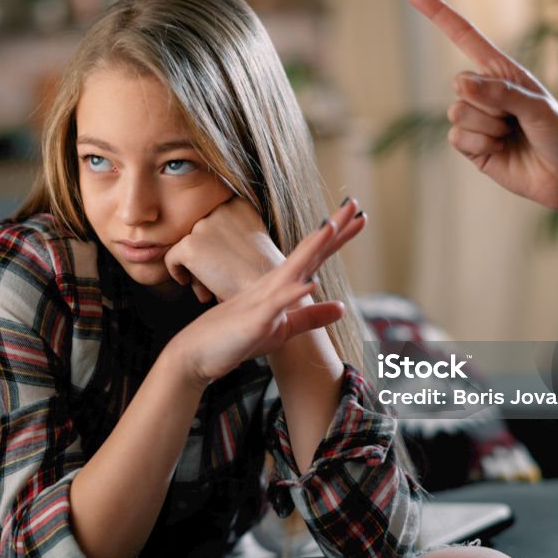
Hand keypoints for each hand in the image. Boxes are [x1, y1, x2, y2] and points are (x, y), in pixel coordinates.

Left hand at [164, 197, 283, 303]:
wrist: (270, 291)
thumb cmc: (264, 274)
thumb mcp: (253, 240)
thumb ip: (228, 232)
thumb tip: (200, 240)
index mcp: (237, 204)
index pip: (211, 221)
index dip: (214, 244)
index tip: (224, 262)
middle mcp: (220, 208)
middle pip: (198, 233)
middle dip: (204, 257)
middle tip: (215, 278)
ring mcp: (203, 225)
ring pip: (186, 246)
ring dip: (195, 268)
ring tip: (207, 288)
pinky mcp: (190, 245)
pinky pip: (171, 258)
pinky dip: (176, 272)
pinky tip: (188, 283)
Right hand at [166, 200, 366, 390]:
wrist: (197, 353)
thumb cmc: (237, 338)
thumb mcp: (284, 329)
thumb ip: (312, 317)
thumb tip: (342, 307)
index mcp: (282, 286)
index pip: (315, 256)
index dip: (338, 236)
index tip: (359, 217)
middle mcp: (274, 285)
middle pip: (309, 251)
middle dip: (332, 228)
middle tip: (355, 204)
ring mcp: (264, 301)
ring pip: (293, 269)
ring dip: (312, 248)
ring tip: (333, 226)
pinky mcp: (255, 320)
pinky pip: (276, 304)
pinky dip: (293, 292)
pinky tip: (310, 282)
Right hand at [407, 0, 557, 212]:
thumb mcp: (537, 106)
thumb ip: (501, 93)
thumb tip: (461, 86)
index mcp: (501, 71)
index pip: (464, 37)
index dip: (439, 15)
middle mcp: (484, 92)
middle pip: (459, 86)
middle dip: (488, 103)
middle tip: (515, 119)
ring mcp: (475, 120)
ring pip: (456, 113)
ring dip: (487, 127)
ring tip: (511, 136)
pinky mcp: (470, 147)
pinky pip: (456, 138)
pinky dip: (479, 145)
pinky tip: (500, 151)